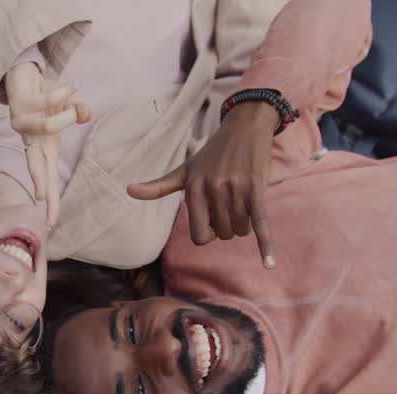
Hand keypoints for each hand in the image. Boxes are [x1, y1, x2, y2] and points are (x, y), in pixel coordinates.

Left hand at [4, 61, 90, 227]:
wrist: (24, 74)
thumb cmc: (47, 95)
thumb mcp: (69, 106)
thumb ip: (78, 112)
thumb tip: (84, 114)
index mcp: (44, 148)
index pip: (49, 181)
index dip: (52, 202)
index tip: (50, 225)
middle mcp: (31, 141)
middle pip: (36, 167)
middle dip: (41, 182)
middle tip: (42, 199)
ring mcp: (22, 125)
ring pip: (48, 128)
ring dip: (66, 116)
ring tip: (73, 106)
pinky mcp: (18, 107)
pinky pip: (49, 101)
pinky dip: (65, 91)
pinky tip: (70, 85)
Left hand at [128, 101, 278, 266]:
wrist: (244, 127)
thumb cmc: (212, 155)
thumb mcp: (184, 171)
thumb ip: (159, 186)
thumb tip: (128, 190)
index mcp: (193, 189)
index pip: (200, 237)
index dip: (209, 234)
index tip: (212, 219)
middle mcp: (213, 189)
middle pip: (223, 234)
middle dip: (228, 226)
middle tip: (229, 204)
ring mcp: (235, 188)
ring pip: (241, 230)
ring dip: (244, 222)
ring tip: (242, 200)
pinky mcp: (256, 187)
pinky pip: (259, 223)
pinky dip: (265, 244)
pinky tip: (269, 264)